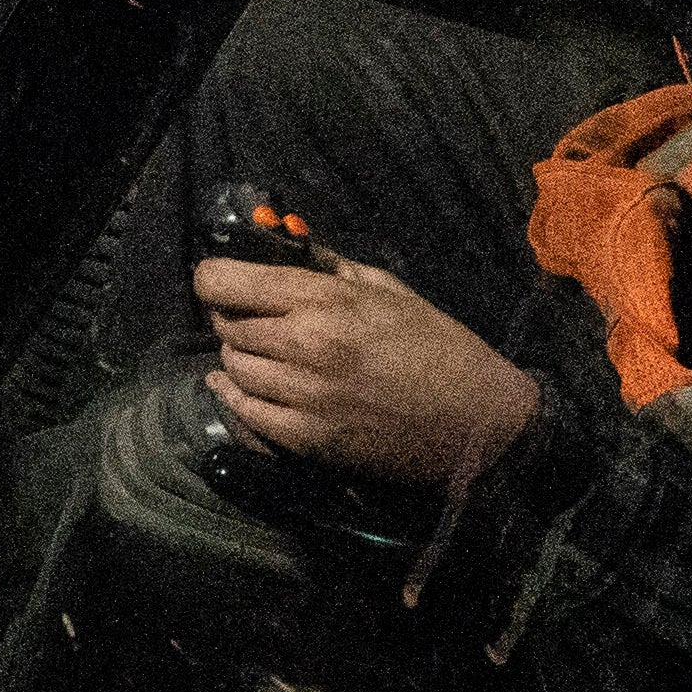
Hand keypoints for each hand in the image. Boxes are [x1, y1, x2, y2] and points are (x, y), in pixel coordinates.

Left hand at [196, 255, 544, 489]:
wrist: (477, 422)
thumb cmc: (438, 347)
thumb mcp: (389, 289)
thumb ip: (331, 270)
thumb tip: (286, 251)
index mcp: (324, 301)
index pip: (224, 281)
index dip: (214, 278)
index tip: (222, 282)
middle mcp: (304, 346)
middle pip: (226, 325)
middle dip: (232, 317)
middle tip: (252, 319)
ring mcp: (303, 397)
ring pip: (233, 368)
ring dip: (240, 357)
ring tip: (263, 353)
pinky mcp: (307, 440)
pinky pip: (245, 412)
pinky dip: (238, 396)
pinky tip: (243, 386)